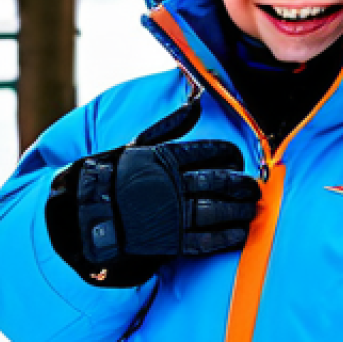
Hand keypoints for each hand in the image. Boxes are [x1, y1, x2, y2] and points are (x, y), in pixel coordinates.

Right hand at [46, 100, 260, 286]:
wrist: (88, 212)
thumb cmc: (114, 174)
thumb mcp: (139, 143)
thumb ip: (172, 125)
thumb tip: (196, 101)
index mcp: (166, 158)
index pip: (212, 153)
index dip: (231, 157)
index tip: (239, 161)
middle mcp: (172, 185)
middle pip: (220, 182)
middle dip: (243, 185)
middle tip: (254, 189)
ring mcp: (171, 213)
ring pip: (217, 210)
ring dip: (240, 211)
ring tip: (251, 210)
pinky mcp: (169, 239)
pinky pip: (205, 239)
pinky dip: (226, 237)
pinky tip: (240, 234)